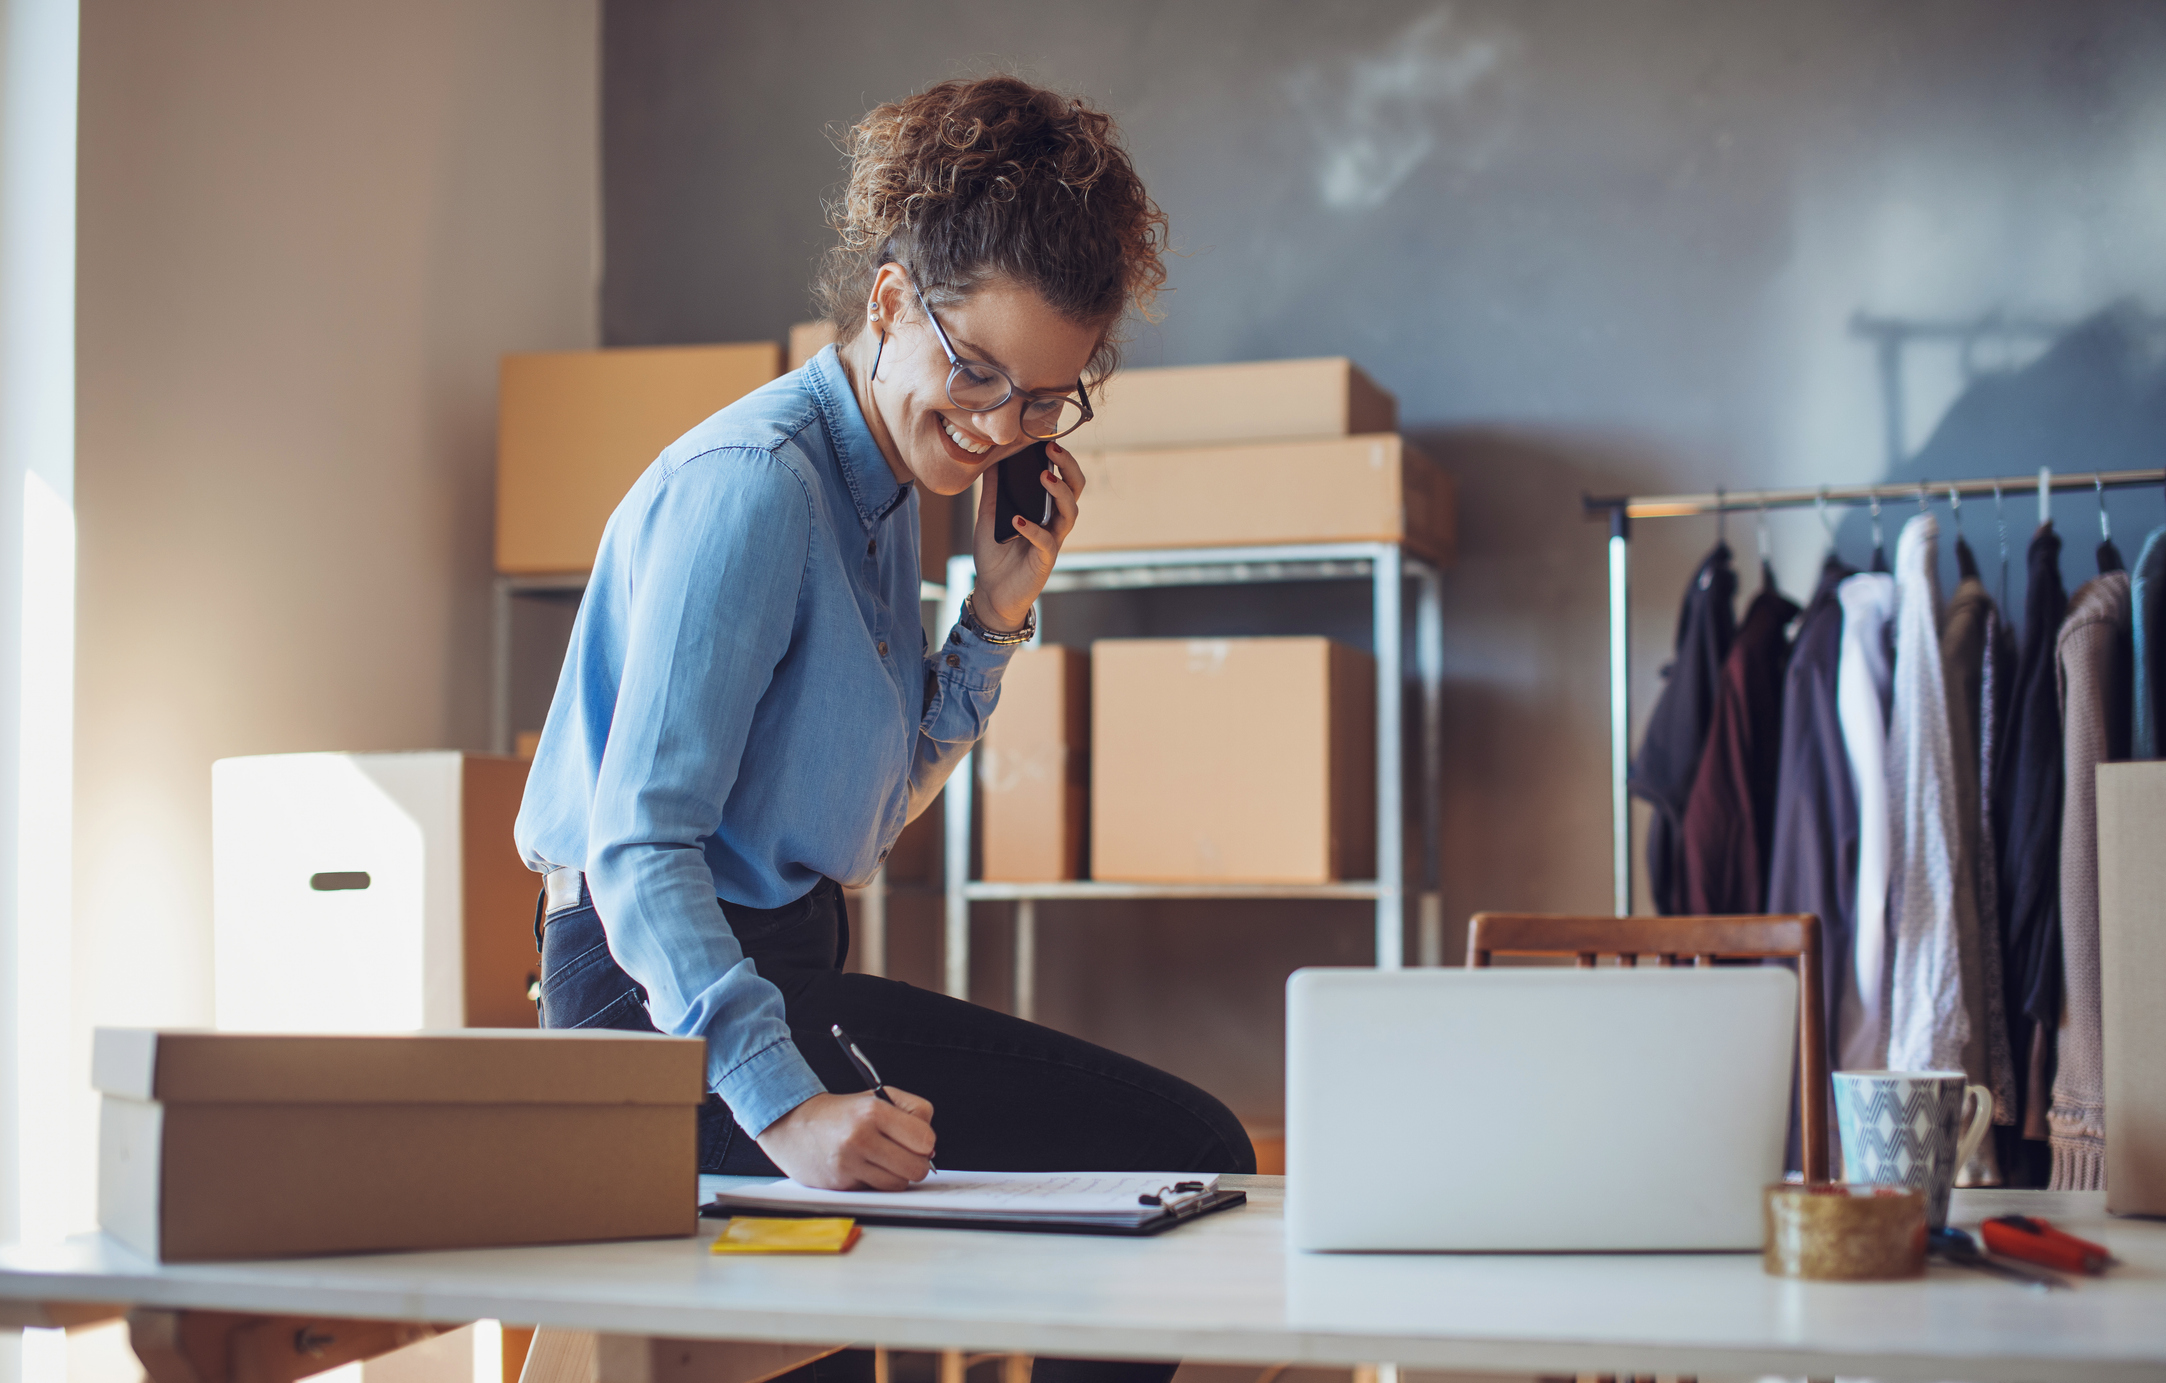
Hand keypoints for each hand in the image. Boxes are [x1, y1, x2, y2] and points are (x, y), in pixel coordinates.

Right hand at [754, 1088, 936, 1190]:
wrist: (792, 1124)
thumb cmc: (840, 1112)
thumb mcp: (877, 1096)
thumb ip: (912, 1112)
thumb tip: (930, 1148)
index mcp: (873, 1112)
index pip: (925, 1139)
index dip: (926, 1142)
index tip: (918, 1140)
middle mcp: (860, 1137)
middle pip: (916, 1167)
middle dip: (916, 1162)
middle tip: (904, 1154)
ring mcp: (849, 1163)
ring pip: (898, 1184)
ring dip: (897, 1175)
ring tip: (883, 1161)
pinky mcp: (840, 1184)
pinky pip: (876, 1191)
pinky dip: (875, 1183)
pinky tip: (863, 1167)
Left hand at [971, 442, 1085, 631]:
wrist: (992, 593)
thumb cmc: (995, 555)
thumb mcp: (989, 516)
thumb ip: (993, 490)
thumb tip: (991, 459)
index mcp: (1045, 509)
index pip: (1063, 478)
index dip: (1061, 459)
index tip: (1047, 438)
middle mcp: (1054, 523)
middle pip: (1076, 490)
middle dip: (1068, 468)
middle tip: (1053, 449)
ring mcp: (1053, 541)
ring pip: (1069, 513)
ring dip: (1059, 493)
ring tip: (1044, 477)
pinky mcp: (1045, 560)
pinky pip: (1046, 541)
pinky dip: (1032, 529)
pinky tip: (1017, 520)